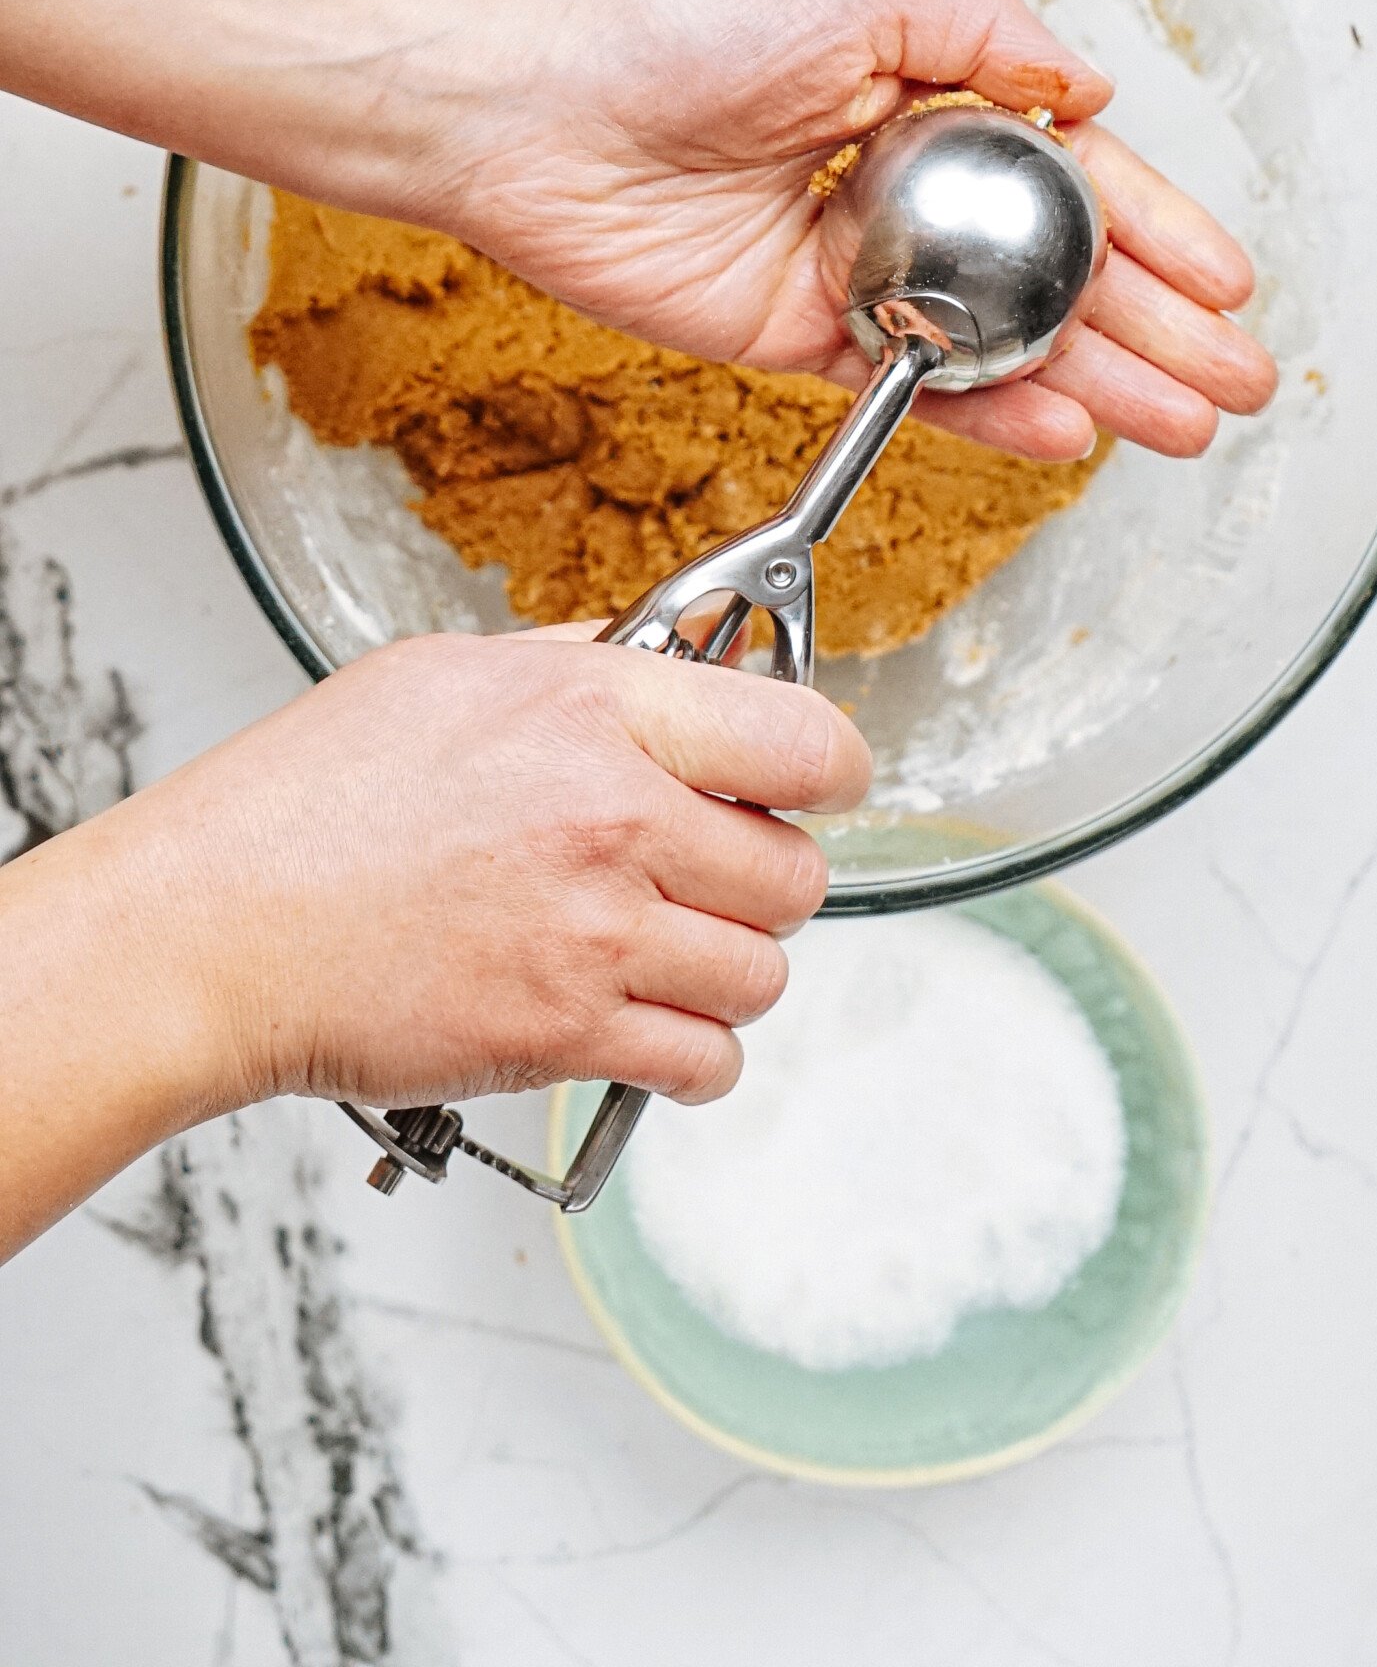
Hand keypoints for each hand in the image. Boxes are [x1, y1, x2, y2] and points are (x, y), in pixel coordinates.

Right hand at [0, 624, 855, 1256]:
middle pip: (796, 872)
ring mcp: (598, 938)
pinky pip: (706, 1063)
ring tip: (662, 947)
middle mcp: (614, 821)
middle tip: (708, 871)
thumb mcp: (445, 675)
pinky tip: (647, 1021)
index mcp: (594, 712)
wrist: (211, 932)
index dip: (826, 766)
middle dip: (763, 876)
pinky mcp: (566, 1037)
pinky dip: (693, 1054)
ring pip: (762, 973)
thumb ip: (579, 663)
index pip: (803, 740)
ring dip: (728, 966)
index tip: (814, 781)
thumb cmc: (302, 803)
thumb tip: (667, 652)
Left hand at [444, 0, 1278, 462]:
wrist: (542, 107)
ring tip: (1181, 426)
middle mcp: (898, 189)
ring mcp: (853, 270)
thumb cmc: (677, 27)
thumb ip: (987, 40)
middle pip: (1053, 274)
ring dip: (1097, 384)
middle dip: (1155, 328)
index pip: (1069, 179)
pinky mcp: (794, 336)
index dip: (1155, 229)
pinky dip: (988, 413)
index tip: (1225, 280)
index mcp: (925, 100)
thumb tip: (1088, 91)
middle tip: (1234, 382)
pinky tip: (1065, 431)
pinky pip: (910, 387)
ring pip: (1000, 341)